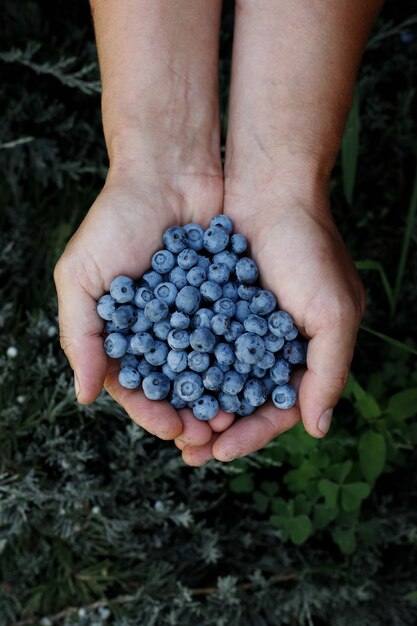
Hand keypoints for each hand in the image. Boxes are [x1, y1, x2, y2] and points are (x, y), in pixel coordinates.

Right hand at [54, 165, 232, 444]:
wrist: (167, 171)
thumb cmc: (115, 221)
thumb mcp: (81, 275)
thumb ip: (80, 335)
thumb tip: (85, 396)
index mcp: (122, 333)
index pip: (136, 387)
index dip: (152, 413)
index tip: (173, 430)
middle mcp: (160, 331)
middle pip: (176, 387)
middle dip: (191, 414)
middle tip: (211, 436)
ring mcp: (195, 316)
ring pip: (209, 370)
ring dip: (220, 397)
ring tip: (235, 417)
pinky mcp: (227, 299)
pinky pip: (236, 338)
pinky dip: (243, 361)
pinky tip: (256, 380)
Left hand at [176, 186, 364, 464]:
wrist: (271, 188)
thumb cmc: (310, 248)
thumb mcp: (334, 312)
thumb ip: (329, 371)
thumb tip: (318, 429)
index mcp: (307, 352)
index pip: (279, 408)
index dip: (253, 434)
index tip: (222, 452)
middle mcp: (273, 344)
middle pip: (243, 399)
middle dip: (218, 427)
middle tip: (189, 452)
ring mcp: (242, 324)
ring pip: (216, 376)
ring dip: (197, 402)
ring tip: (172, 425)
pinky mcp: (214, 303)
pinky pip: (197, 342)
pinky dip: (183, 364)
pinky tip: (161, 382)